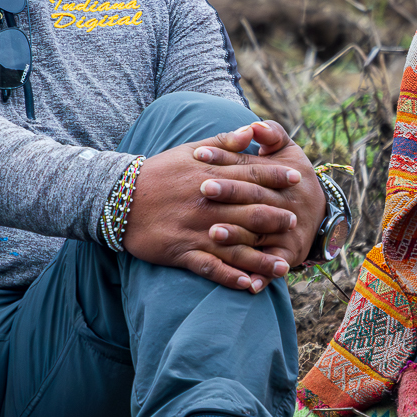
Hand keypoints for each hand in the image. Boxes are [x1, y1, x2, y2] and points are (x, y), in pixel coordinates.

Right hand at [122, 120, 323, 292]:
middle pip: (249, 211)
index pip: (250, 175)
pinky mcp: (181, 252)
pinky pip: (210, 267)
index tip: (298, 179)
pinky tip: (249, 285)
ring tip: (285, 266)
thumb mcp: (189, 150)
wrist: (118, 199)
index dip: (276, 177)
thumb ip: (224, 142)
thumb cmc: (158, 173)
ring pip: (235, 245)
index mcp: (209, 177)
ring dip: (261, 257)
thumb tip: (252, 131)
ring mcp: (195, 230)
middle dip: (275, 217)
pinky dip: (230, 277)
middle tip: (296, 222)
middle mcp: (206, 204)